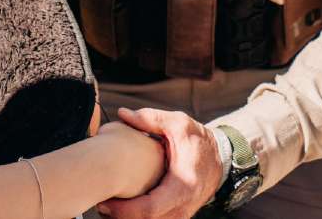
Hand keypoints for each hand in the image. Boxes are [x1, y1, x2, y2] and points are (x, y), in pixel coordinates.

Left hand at [97, 108, 223, 218]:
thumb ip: (150, 119)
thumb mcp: (178, 124)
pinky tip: (124, 208)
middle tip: (100, 205)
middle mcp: (183, 206)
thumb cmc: (198, 140)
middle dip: (121, 218)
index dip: (125, 210)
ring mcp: (181, 215)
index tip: (106, 202)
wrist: (220, 157)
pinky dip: (138, 218)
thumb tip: (123, 113)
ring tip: (108, 207)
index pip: (150, 209)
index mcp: (182, 186)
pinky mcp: (178, 216)